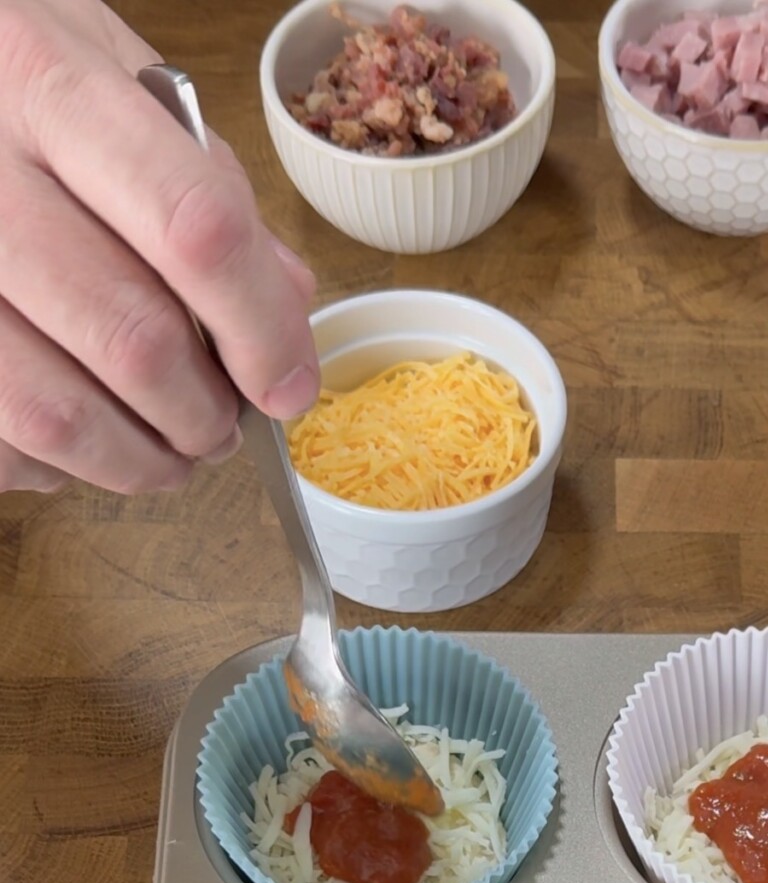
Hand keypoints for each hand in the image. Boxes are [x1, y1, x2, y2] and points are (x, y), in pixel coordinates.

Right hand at [0, 0, 318, 494]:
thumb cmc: (22, 90)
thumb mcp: (116, 81)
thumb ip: (205, 184)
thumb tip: (283, 305)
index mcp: (51, 86)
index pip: (194, 228)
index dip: (259, 329)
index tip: (286, 385)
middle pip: (132, 340)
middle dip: (202, 414)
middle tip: (222, 426)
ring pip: (57, 414)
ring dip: (137, 458)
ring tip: (167, 450)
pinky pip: (4, 438)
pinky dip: (59, 465)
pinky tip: (81, 432)